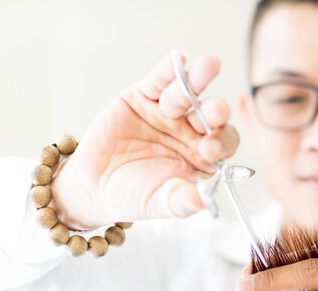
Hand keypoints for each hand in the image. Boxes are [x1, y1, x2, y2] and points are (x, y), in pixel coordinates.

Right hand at [51, 52, 238, 228]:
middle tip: (216, 112)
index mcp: (202, 155)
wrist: (94, 185)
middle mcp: (190, 131)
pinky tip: (180, 60)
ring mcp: (167, 112)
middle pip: (209, 115)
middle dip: (215, 112)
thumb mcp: (160, 203)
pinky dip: (168, 70)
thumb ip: (183, 201)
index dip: (221, 142)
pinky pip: (158, 81)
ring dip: (197, 81)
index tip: (210, 149)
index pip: (223, 143)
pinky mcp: (143, 97)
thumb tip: (205, 200)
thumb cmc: (134, 195)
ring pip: (186, 93)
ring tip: (209, 66)